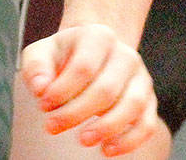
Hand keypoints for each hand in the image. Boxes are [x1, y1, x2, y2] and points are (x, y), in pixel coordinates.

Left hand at [19, 24, 158, 155]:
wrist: (89, 56)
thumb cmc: (63, 57)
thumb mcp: (41, 53)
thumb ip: (36, 68)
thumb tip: (40, 88)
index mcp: (98, 36)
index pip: (84, 66)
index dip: (62, 90)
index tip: (43, 105)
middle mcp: (125, 55)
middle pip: (107, 89)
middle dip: (77, 113)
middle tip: (52, 126)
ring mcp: (141, 78)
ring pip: (132, 105)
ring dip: (107, 127)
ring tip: (82, 140)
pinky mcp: (149, 101)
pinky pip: (147, 124)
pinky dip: (130, 140)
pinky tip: (107, 149)